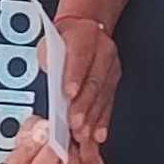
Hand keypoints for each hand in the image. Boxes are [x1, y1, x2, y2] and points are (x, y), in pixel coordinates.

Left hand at [46, 15, 118, 146]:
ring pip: (102, 95)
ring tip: (83, 134)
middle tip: (74, 122)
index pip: (80, 56)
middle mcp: (103, 50)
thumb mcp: (50, 40)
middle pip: (94, 81)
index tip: (68, 94)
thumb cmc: (64, 38)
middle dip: (84, 105)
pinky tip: (98, 134)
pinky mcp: (114, 82)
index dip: (74, 76)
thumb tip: (50, 74)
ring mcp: (111, 67)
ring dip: (93, 117)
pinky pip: (109, 103)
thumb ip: (49, 56)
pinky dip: (103, 121)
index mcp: (85, 34)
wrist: (84, 30)